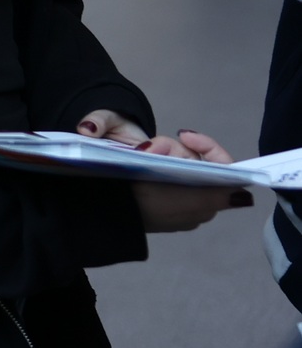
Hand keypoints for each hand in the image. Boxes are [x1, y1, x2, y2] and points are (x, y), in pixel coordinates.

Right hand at [81, 113, 252, 229]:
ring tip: (141, 151)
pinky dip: (151, 158)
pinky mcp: (151, 191)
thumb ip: (217, 195)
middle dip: (174, 148)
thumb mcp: (187, 200)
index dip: (208, 148)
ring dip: (159, 150)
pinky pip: (158, 167)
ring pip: (174, 161)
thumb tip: (243, 197)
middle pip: (194, 161)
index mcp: (204, 202)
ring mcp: (171, 195)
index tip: (184, 135)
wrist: (104, 212)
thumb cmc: (148, 206)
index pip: (221, 168)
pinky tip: (139, 158)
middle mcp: (192, 199)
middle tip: (150, 147)